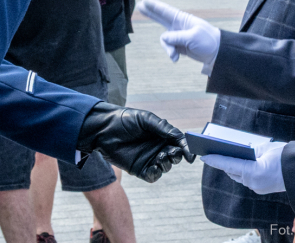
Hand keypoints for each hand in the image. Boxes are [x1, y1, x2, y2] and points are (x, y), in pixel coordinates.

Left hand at [75, 102, 194, 182]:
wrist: (103, 129)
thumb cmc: (124, 120)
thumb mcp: (146, 119)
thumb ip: (163, 128)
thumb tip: (180, 137)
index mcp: (161, 135)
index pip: (178, 142)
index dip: (186, 148)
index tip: (190, 154)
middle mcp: (156, 147)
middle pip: (174, 156)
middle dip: (177, 156)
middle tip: (172, 153)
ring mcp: (148, 159)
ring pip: (165, 167)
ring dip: (166, 164)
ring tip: (160, 156)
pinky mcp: (139, 169)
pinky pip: (153, 176)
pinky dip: (156, 174)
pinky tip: (154, 167)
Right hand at [136, 0, 220, 73]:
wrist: (216, 53)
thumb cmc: (208, 40)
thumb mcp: (193, 36)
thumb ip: (176, 37)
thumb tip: (164, 38)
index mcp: (182, 19)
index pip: (166, 11)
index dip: (154, 6)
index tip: (145, 0)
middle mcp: (178, 26)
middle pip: (160, 18)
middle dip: (150, 13)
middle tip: (139, 6)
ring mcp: (178, 36)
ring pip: (164, 40)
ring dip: (168, 48)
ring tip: (174, 55)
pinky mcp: (178, 46)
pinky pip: (169, 48)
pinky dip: (171, 53)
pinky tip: (176, 58)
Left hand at [201, 141, 286, 194]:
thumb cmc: (286, 158)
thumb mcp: (267, 149)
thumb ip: (252, 151)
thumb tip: (242, 153)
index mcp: (253, 172)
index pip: (229, 164)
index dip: (215, 160)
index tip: (204, 156)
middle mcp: (253, 182)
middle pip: (232, 171)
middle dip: (223, 162)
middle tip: (213, 152)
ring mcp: (257, 187)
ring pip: (239, 176)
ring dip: (232, 167)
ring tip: (224, 156)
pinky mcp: (262, 188)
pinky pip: (247, 179)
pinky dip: (242, 171)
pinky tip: (239, 163)